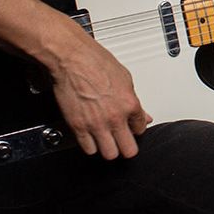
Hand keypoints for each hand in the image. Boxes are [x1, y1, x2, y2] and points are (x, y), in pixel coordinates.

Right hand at [47, 31, 152, 159]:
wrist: (72, 59)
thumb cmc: (96, 62)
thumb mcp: (125, 78)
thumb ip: (134, 100)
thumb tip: (142, 114)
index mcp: (130, 104)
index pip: (140, 129)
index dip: (136, 129)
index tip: (131, 128)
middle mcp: (115, 117)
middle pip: (128, 150)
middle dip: (127, 147)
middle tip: (123, 142)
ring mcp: (96, 124)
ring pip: (109, 154)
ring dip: (109, 148)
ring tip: (107, 141)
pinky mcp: (78, 127)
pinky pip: (88, 149)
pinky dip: (91, 146)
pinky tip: (91, 137)